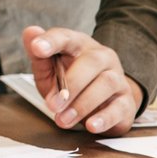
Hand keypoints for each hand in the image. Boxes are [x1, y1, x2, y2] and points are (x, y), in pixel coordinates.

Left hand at [24, 26, 144, 134]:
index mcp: (80, 46)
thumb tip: (30, 32)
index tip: (37, 48)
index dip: (52, 41)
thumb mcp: (50, 71)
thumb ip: (39, 56)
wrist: (104, 102)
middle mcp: (103, 58)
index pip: (67, 37)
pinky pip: (119, 107)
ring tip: (63, 120)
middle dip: (70, 84)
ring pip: (106, 84)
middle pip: (91, 62)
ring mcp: (118, 79)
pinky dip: (104, 118)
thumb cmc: (72, 83)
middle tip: (52, 105)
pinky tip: (91, 125)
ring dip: (82, 104)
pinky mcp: (126, 102)